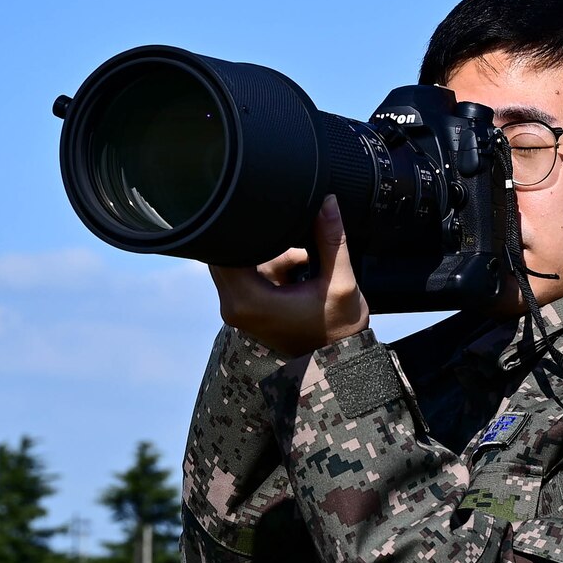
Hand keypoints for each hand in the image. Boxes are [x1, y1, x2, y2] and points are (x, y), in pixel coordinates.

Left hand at [207, 195, 370, 356]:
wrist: (337, 362)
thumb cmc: (337, 330)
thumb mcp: (341, 283)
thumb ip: (331, 240)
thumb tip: (327, 201)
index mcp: (248, 302)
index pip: (221, 250)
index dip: (235, 226)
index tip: (259, 213)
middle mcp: (234, 306)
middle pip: (226, 253)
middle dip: (255, 238)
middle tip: (291, 238)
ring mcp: (238, 308)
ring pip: (239, 259)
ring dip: (266, 252)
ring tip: (303, 264)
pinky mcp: (246, 307)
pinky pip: (248, 272)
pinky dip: (270, 264)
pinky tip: (297, 271)